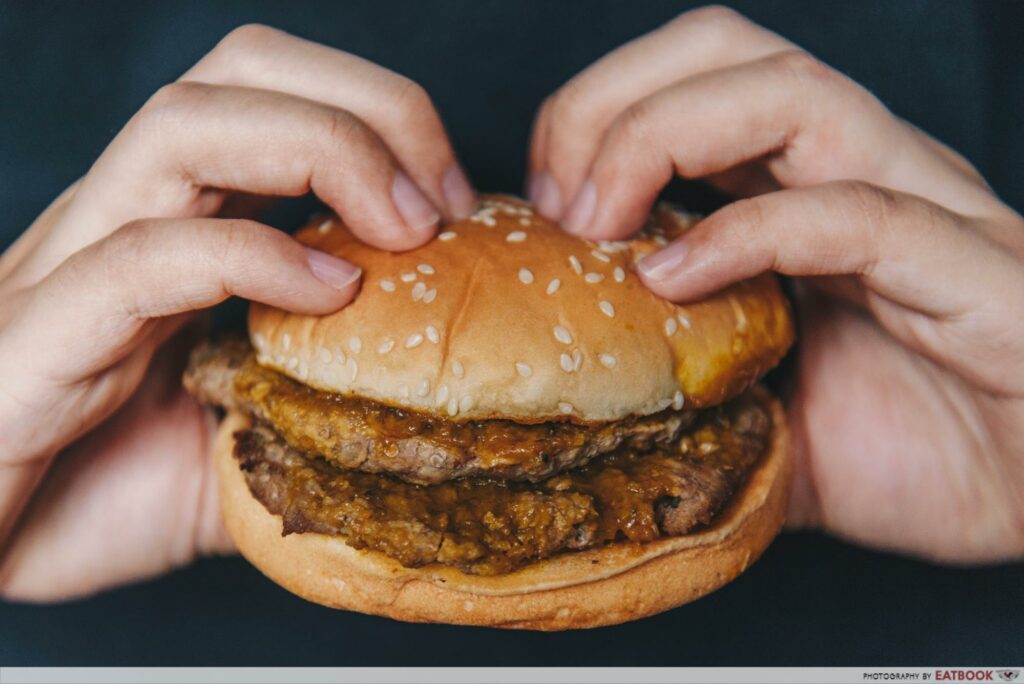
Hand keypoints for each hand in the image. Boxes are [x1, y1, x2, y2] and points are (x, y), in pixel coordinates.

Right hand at [0, 24, 475, 599]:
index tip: (456, 199)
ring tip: (405, 229)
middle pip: (237, 72)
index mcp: (180, 220)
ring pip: (181, 127)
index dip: (380, 112)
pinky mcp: (34, 343)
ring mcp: (72, 268)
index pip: (270, 88)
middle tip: (444, 200)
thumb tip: (436, 399)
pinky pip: (139, 262)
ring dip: (322, 150)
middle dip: (367, 107)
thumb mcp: (258, 436)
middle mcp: (125, 219)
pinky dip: (252, 258)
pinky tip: (329, 293)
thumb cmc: (116, 492)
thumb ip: (332, 400)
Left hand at [528, 6, 1023, 562]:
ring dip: (663, 138)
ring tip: (601, 223)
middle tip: (559, 199)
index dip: (597, 111)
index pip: (697, 77)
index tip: (544, 200)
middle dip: (613, 101)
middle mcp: (862, 176)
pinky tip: (674, 279)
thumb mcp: (762, 419)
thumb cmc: (915, 454)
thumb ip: (687, 393)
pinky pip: (854, 215)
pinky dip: (744, 234)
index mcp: (809, 192)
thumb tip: (594, 404)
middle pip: (731, 51)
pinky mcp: (970, 274)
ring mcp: (921, 213)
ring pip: (792, 96)